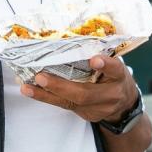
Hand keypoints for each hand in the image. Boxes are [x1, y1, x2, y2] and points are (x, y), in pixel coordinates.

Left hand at [20, 55, 137, 122]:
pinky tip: (32, 91)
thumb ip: (99, 53)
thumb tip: (72, 36)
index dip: (105, 65)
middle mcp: (110, 95)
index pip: (114, 70)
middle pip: (85, 93)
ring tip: (28, 87)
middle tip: (41, 77)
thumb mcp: (114, 63)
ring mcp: (97, 108)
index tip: (94, 59)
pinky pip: (64, 106)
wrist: (123, 105)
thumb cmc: (113, 76)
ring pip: (70, 103)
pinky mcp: (86, 115)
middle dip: (61, 86)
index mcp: (119, 76)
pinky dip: (47, 97)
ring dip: (46, 94)